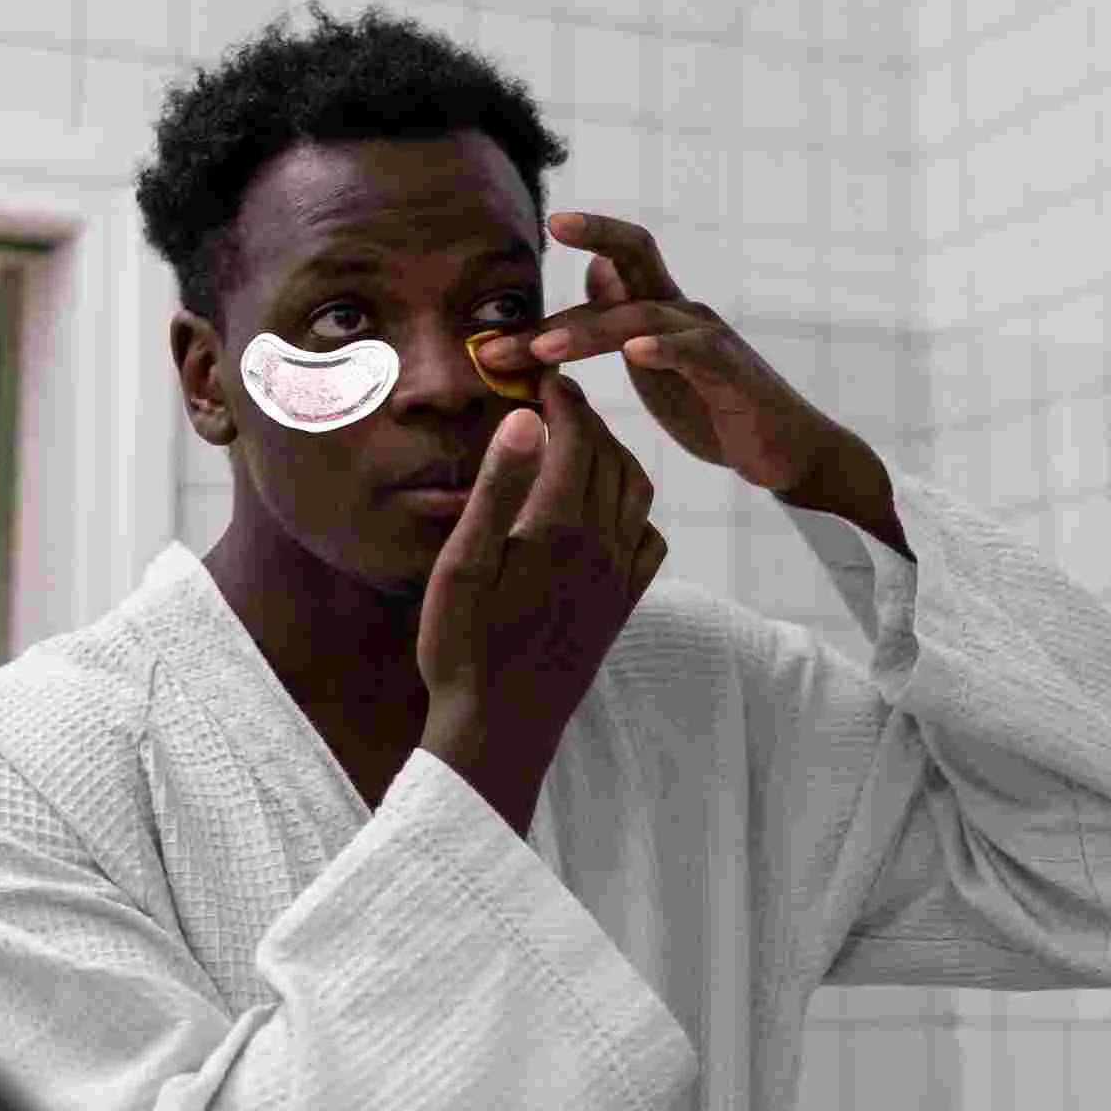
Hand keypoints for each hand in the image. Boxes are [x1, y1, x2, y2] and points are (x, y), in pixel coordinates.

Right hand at [416, 368, 664, 831]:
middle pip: (611, 459)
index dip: (561, 400)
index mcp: (560, 530)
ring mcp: (618, 581)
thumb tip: (525, 418)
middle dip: (587, 421)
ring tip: (580, 445)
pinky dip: (633, 510)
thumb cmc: (463, 649)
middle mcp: (602, 549)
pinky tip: (604, 512)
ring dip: (614, 458)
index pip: (576, 438)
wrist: (499, 732)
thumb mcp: (462, 565)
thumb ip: (497, 488)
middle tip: (556, 401)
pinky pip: (648, 542)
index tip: (541, 377)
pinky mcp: (621, 609)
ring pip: (637, 494)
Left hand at [473, 211, 843, 493]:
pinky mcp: (731, 376)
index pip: (622, 255)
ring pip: (644, 316)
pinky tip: (636, 353)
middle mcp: (685, 311)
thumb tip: (594, 274)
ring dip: (589, 332)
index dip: (590, 233)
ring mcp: (710, 340)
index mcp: (662, 308)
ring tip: (543, 352)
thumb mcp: (657, 361)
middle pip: (630, 266)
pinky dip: (665, 349)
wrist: (784, 451)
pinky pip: (696, 354)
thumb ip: (623, 321)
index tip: (548, 222)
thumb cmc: (715, 409)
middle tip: (497, 340)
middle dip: (559, 300)